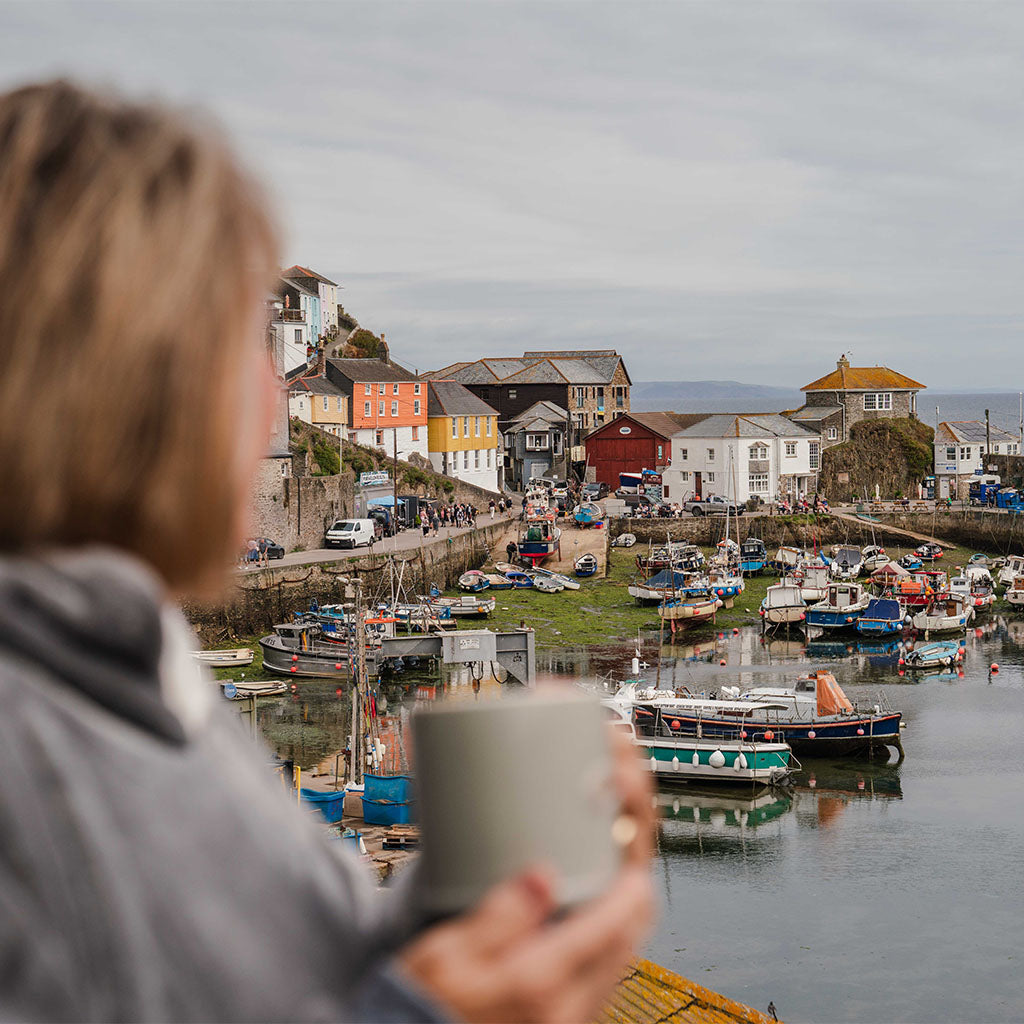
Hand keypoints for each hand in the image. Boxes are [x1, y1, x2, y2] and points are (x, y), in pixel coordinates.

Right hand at [398, 728, 654, 1022]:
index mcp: (540, 982)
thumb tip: (542, 876)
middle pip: (630, 938)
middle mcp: (567, 1011)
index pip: (617, 920)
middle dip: (633, 885)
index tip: (628, 834)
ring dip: (620, 915)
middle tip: (622, 839)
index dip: (631, 871)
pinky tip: (583, 919)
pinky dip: (602, 943)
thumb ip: (498, 917)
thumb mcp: (445, 956)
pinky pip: (598, 982)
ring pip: (618, 961)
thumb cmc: (417, 1011)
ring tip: (607, 869)